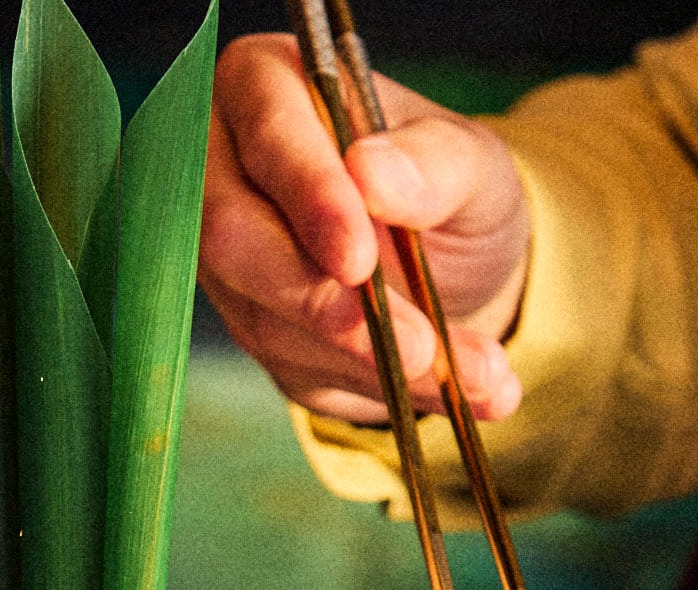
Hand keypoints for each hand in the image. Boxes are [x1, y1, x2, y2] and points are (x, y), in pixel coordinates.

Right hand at [200, 34, 530, 424]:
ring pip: (265, 321)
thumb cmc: (448, 185)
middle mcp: (225, 174)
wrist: (449, 262)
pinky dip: (373, 385)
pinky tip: (446, 391)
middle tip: (412, 344)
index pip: (269, 139)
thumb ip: (433, 162)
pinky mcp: (251, 331)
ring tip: (467, 375)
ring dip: (367, 358)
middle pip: (234, 242)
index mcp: (267, 90)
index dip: (308, 198)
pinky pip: (294, 369)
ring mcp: (228, 263)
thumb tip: (374, 172)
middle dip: (322, 303)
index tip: (358, 259)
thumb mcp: (472, 162)